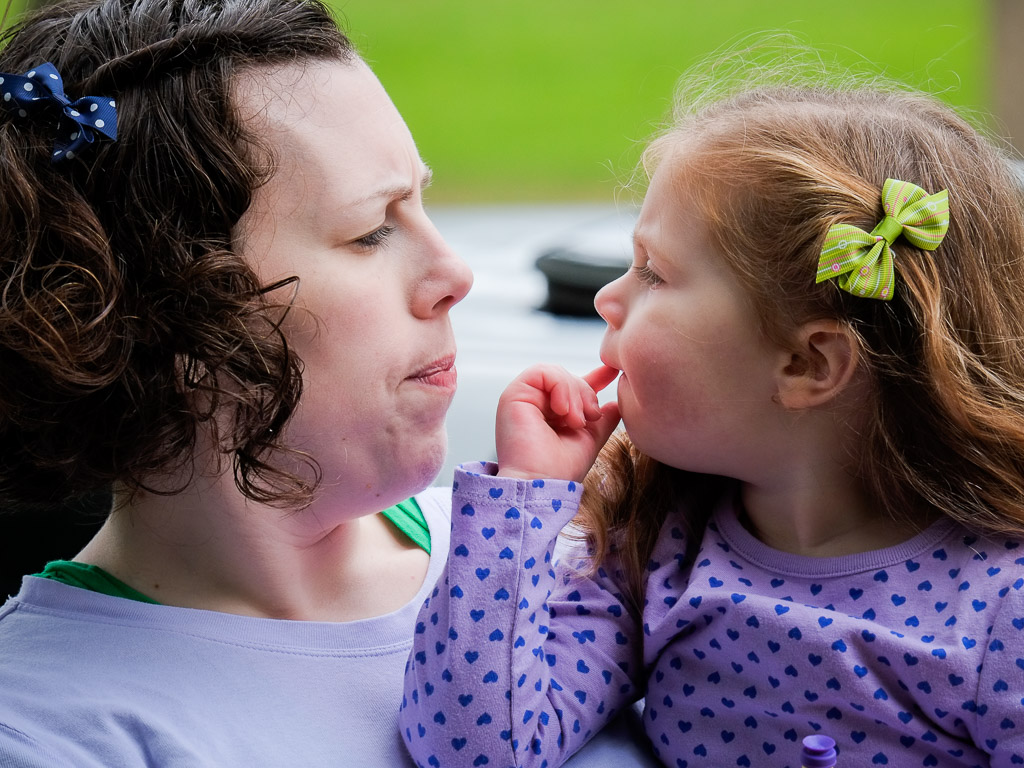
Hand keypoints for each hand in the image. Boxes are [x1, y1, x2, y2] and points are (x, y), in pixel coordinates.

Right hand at [496, 364, 620, 480]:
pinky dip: (560, 387)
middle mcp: (536, 405)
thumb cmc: (560, 471)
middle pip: (569, 378)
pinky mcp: (513, 395)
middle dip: (585, 395)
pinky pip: (542, 372)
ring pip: (557, 373)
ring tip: (574, 420)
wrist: (542, 485)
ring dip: (573, 394)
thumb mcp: (589, 440)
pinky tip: (562, 410)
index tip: (613, 372)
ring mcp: (524, 398)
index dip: (594, 377)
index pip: (572, 388)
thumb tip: (616, 405)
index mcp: (551, 414)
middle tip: (586, 420)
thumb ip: (602, 421)